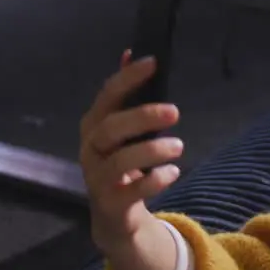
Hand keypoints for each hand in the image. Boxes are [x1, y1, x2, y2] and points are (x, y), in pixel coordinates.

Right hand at [79, 50, 183, 251]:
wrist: (114, 216)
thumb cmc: (121, 164)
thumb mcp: (122, 129)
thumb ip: (126, 95)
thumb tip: (130, 53)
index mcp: (94, 125)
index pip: (107, 95)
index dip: (128, 78)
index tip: (153, 62)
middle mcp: (90, 149)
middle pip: (110, 128)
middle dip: (142, 117)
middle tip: (175, 112)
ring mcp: (97, 178)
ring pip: (119, 161)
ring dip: (152, 151)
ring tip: (179, 146)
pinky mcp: (111, 204)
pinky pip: (131, 191)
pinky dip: (154, 180)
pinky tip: (172, 172)